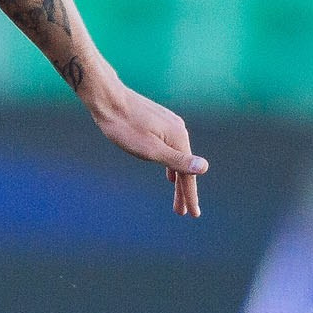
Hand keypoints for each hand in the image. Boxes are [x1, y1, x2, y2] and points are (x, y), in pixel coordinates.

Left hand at [84, 79, 206, 217]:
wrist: (107, 98)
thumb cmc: (124, 126)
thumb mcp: (149, 149)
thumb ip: (176, 160)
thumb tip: (204, 167)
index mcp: (178, 138)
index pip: (188, 174)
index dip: (190, 196)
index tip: (193, 214)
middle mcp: (178, 130)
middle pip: (184, 167)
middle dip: (184, 191)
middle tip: (183, 213)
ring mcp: (169, 125)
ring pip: (176, 158)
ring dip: (177, 179)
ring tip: (176, 196)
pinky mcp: (159, 122)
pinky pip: (171, 149)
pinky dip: (171, 165)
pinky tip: (168, 172)